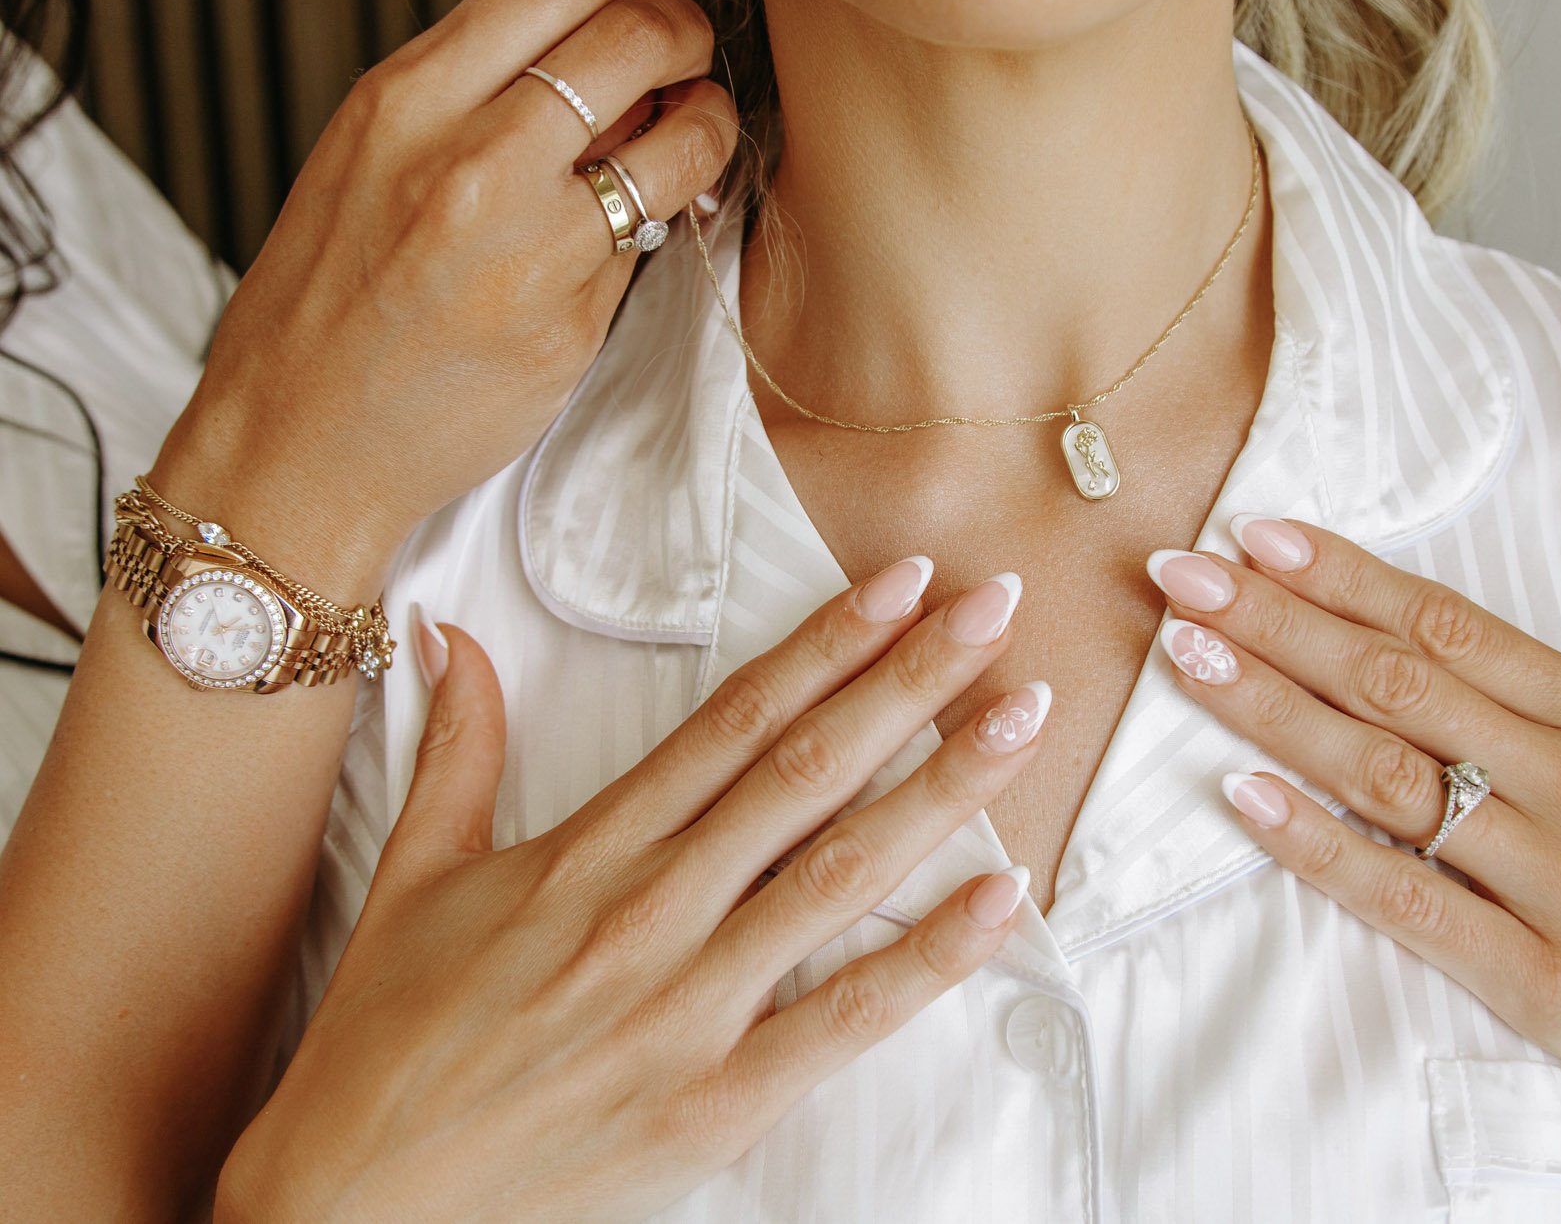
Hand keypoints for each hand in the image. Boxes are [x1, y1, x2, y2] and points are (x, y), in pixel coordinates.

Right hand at [151, 0, 737, 600]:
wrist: (299, 440)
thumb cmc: (329, 301)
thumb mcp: (369, 157)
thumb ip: (472, 94)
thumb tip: (592, 49)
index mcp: (407, 101)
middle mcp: (471, 162)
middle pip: (635, 40)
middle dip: (686, 34)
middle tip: (691, 54)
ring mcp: (531, 248)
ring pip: (677, 144)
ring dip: (710, 123)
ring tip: (700, 130)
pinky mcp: (574, 323)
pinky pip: (649, 244)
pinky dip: (661, 222)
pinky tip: (643, 224)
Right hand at [217, 560, 1044, 1219]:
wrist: (352, 1204)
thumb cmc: (385, 1042)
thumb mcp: (412, 877)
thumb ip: (455, 747)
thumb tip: (448, 633)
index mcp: (589, 849)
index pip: (734, 719)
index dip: (826, 641)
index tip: (901, 583)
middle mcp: (652, 908)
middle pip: (807, 769)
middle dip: (913, 680)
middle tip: (995, 608)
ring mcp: (690, 1004)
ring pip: (841, 870)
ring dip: (944, 786)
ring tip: (1023, 717)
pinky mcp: (716, 1099)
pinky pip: (845, 1017)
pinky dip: (932, 957)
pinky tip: (1004, 896)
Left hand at [1144, 508, 1560, 1220]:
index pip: (1454, 624)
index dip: (1346, 576)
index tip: (1264, 535)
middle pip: (1394, 683)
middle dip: (1274, 623)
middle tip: (1179, 575)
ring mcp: (1557, 885)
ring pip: (1386, 776)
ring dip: (1272, 711)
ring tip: (1184, 658)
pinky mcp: (1546, 982)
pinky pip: (1410, 902)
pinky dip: (1322, 848)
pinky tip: (1246, 798)